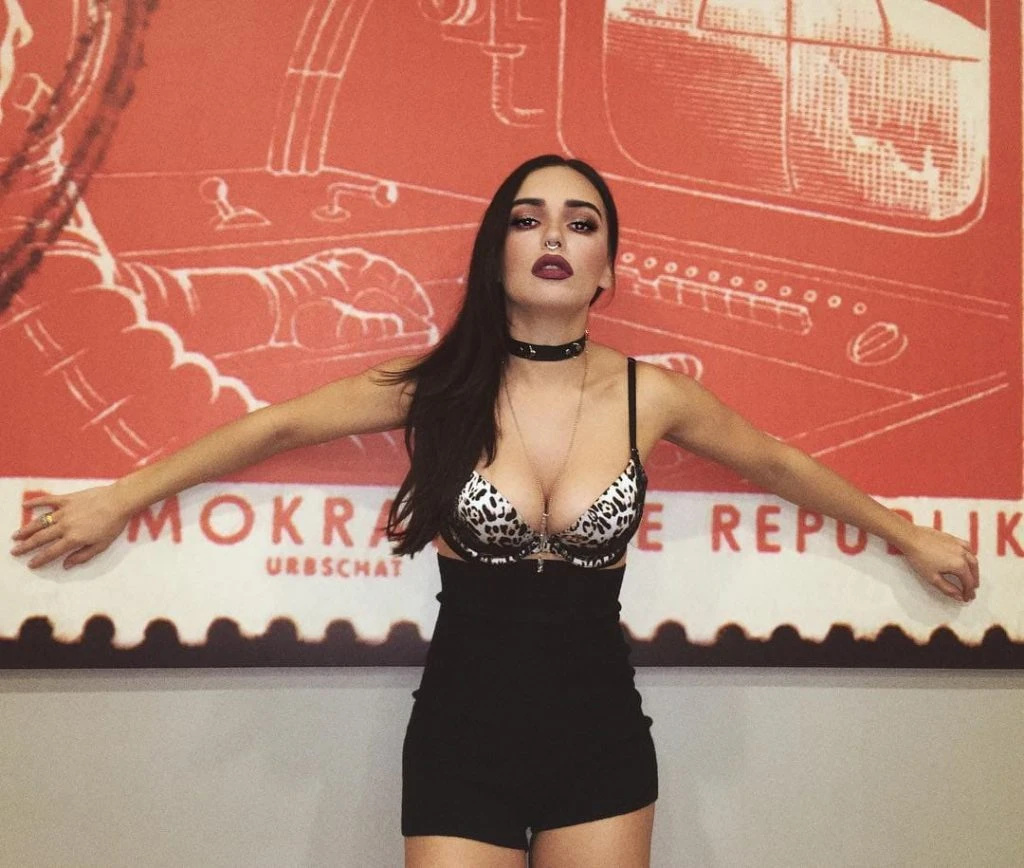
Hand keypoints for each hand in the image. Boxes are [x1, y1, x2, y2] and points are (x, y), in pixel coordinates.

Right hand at [10, 485, 130, 568]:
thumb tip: (66, 565)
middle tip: (14, 551)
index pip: (51, 552)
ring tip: (16, 536)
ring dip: (26, 529)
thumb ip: (83, 556)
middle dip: (26, 546)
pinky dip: (35, 502)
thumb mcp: (102, 545)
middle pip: (41, 538)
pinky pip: (48, 500)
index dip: (39, 559)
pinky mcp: (67, 499)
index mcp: (73, 539)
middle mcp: (65, 526)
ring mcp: (64, 511)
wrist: (119, 501)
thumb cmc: (113, 524)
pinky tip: (24, 505)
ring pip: (40, 522)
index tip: (30, 564)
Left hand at [901, 525, 979, 602]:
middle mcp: (963, 554)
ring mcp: (958, 545)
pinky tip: (967, 558)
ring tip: (971, 577)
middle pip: (973, 570)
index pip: (968, 582)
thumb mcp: (932, 578)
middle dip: (973, 582)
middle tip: (971, 590)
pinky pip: (967, 548)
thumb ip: (947, 588)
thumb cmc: (919, 556)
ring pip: (973, 559)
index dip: (968, 592)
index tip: (966, 597)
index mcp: (959, 565)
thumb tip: (958, 596)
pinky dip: (970, 555)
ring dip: (974, 569)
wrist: (911, 538)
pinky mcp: (953, 538)